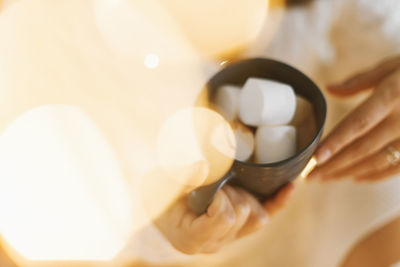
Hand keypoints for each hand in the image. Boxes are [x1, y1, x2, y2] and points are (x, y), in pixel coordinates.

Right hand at [155, 183, 293, 253]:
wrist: (162, 209)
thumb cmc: (159, 197)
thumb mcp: (162, 186)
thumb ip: (183, 177)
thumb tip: (204, 166)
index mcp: (194, 237)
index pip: (223, 219)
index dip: (220, 198)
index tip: (209, 188)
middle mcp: (215, 243)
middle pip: (242, 215)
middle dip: (232, 193)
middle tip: (215, 184)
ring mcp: (230, 238)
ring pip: (257, 218)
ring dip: (245, 196)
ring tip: (226, 188)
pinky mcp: (241, 229)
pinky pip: (266, 216)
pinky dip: (278, 201)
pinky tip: (290, 186)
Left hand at [309, 56, 399, 181]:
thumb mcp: (392, 66)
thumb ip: (360, 81)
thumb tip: (329, 89)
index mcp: (392, 95)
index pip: (358, 123)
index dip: (336, 141)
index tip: (315, 157)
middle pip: (364, 148)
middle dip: (335, 165)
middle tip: (312, 176)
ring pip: (378, 161)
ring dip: (350, 172)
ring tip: (327, 179)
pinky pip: (398, 168)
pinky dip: (376, 175)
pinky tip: (357, 178)